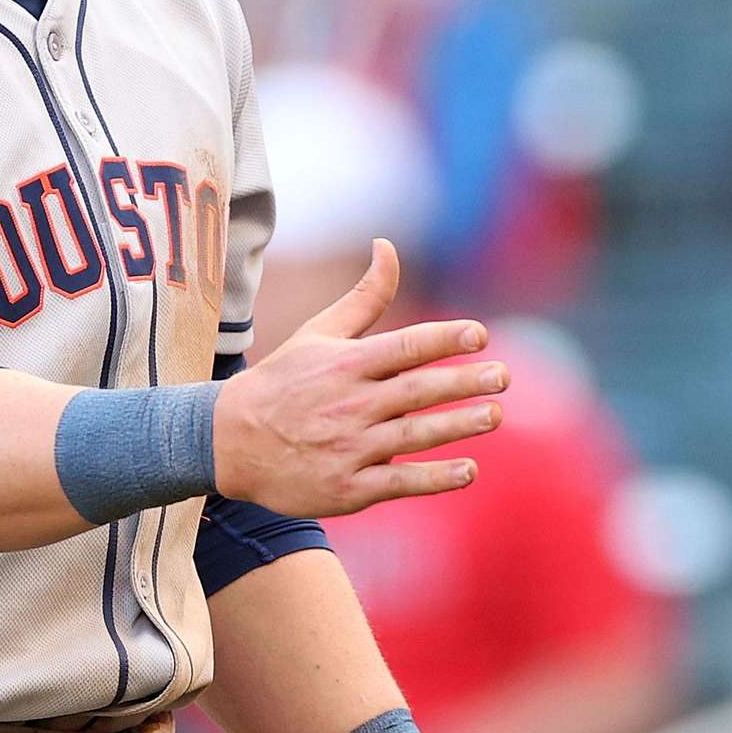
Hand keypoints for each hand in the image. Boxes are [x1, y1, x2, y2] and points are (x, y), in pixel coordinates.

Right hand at [216, 241, 506, 517]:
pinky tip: (470, 470)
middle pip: (416, 390)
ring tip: (495, 415)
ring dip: (457, 425)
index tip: (480, 334)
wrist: (228, 442)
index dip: (443, 339)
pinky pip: (399, 481)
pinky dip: (435, 478)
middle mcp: (350, 403)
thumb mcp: (318, 333)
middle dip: (462, 382)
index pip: (404, 347)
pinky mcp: (348, 487)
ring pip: (413, 435)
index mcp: (346, 363)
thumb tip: (388, 245)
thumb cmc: (284, 382)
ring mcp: (349, 447)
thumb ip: (365, 296)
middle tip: (503, 376)